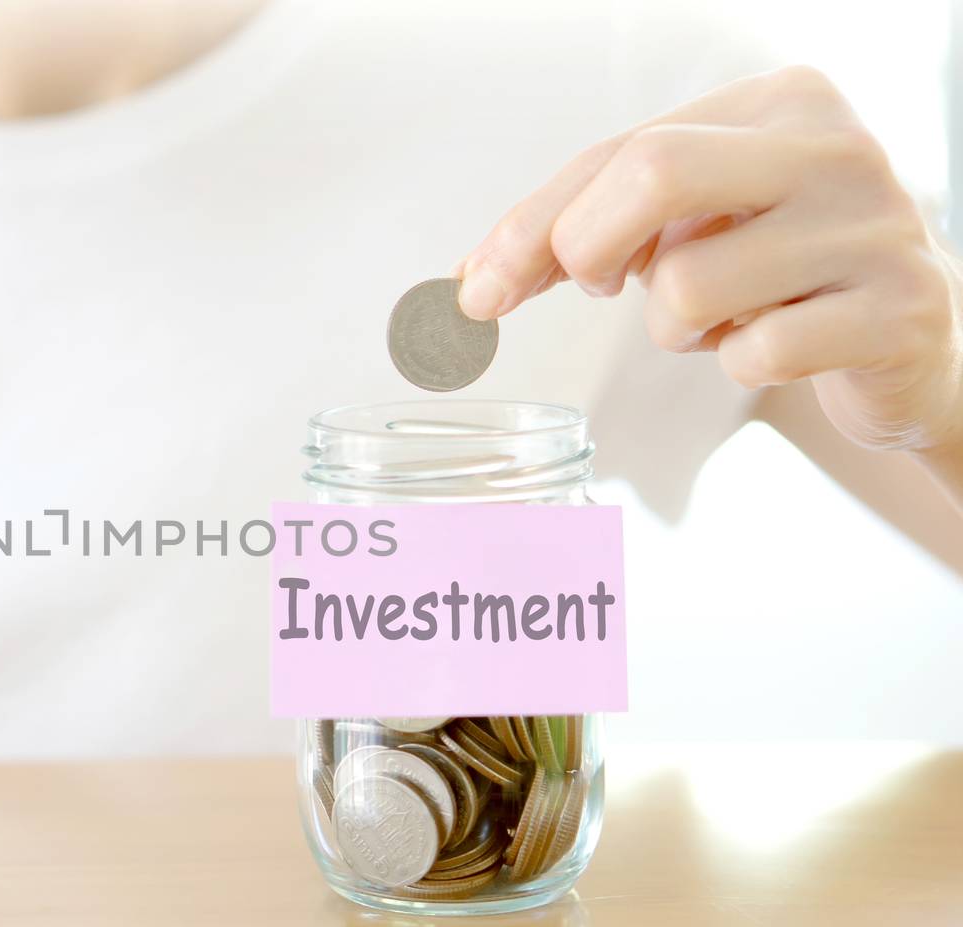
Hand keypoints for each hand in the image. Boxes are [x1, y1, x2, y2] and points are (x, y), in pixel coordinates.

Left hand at [456, 66, 962, 463]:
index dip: (533, 224)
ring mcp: (874, 227)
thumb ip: (591, 226)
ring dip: (675, 329)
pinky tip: (777, 345)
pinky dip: (740, 366)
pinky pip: (755, 354)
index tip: (479, 289)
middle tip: (599, 289)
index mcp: (779, 102)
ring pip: (688, 286)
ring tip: (724, 318)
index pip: (621, 150)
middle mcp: (834, 147)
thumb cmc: (780, 272)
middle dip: (586, 248)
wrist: (908, 338)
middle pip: (652, 174)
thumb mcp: (692, 222)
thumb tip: (477, 280)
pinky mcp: (897, 312)